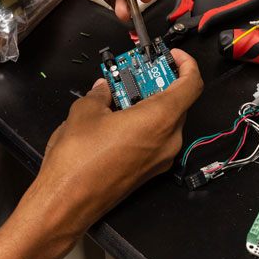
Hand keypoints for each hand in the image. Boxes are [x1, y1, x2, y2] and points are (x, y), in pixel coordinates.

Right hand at [32, 49, 202, 236]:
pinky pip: (155, 139)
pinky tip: (117, 117)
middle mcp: (169, 141)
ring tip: (121, 92)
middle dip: (159, 83)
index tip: (170, 55)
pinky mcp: (148, 172)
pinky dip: (143, 123)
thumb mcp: (85, 111)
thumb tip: (103, 88)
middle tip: (136, 71)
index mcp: (160, 119)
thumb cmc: (78, 158)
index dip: (186, 64)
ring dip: (148, 103)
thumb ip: (100, 93)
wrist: (66, 203)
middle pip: (178, 102)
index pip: (192, 85)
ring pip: (165, 122)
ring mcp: (160, 160)